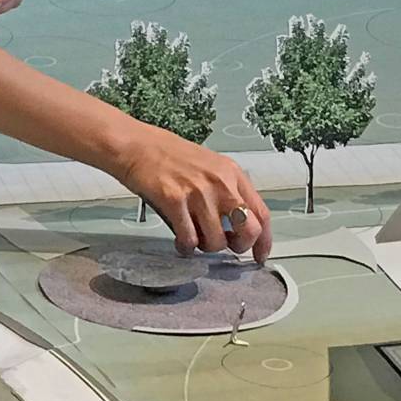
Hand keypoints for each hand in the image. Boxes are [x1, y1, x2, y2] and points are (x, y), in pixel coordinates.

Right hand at [114, 127, 273, 263]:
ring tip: (194, 238)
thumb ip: (227, 192)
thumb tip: (239, 225)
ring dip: (206, 247)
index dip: (263, 240)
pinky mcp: (175, 201)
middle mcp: (220, 182)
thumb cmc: (169, 156)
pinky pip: (189, 239)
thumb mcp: (210, 167)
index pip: (261, 213)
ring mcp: (198, 192)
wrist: (137, 145)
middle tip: (224, 245)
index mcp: (232, 173)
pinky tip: (180, 241)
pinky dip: (186, 247)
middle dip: (238, 246)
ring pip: (217, 241)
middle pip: (248, 229)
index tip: (259, 254)